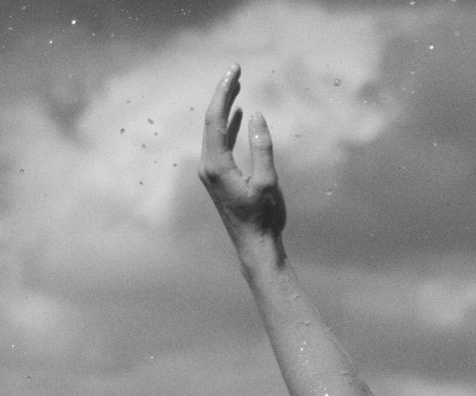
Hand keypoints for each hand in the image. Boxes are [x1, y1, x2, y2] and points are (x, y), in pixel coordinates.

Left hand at [198, 65, 285, 243]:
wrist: (254, 246)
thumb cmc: (263, 218)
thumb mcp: (267, 181)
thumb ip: (262, 147)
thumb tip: (256, 116)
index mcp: (216, 165)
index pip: (215, 118)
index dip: (224, 92)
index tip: (234, 70)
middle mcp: (207, 166)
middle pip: (211, 120)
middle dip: (223, 94)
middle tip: (236, 69)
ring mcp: (210, 171)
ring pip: (214, 130)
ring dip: (226, 107)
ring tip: (237, 85)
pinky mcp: (217, 176)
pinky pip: (219, 142)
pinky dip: (228, 125)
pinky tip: (238, 114)